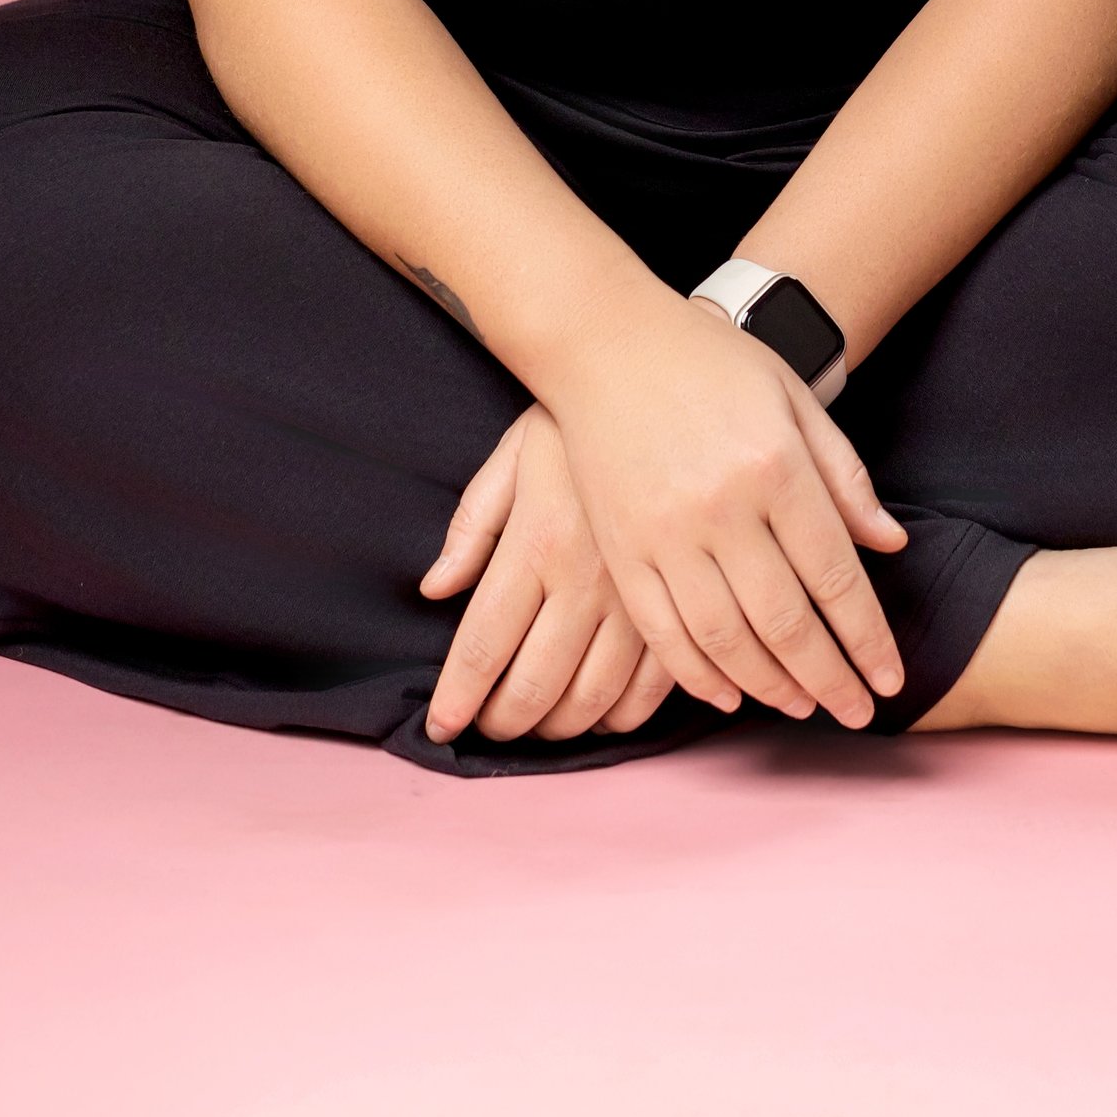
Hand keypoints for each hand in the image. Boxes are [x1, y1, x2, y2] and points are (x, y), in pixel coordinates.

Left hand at [421, 406, 673, 745]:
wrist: (665, 386)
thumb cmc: (577, 424)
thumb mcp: (510, 458)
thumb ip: (472, 527)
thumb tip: (435, 590)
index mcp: (537, 543)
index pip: (483, 646)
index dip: (458, 699)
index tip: (440, 728)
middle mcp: (587, 580)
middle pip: (535, 686)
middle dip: (502, 722)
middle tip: (487, 727)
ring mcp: (640, 597)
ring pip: (592, 699)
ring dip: (558, 729)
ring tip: (537, 723)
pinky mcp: (682, 603)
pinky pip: (651, 691)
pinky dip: (620, 718)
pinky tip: (600, 712)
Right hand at [539, 296, 910, 728]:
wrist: (606, 341)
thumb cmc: (710, 361)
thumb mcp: (792, 397)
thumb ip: (844, 474)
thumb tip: (890, 545)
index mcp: (774, 467)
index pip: (834, 576)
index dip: (867, 638)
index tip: (889, 679)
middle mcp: (721, 508)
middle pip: (785, 622)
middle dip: (829, 679)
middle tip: (858, 715)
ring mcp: (664, 534)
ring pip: (725, 640)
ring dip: (770, 687)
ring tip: (802, 707)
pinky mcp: (621, 550)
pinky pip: (662, 633)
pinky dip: (697, 675)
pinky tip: (728, 694)